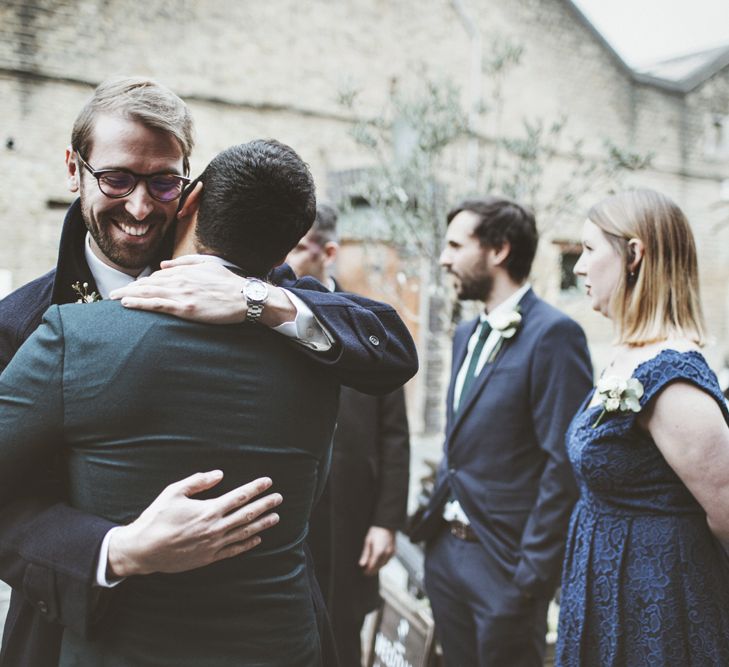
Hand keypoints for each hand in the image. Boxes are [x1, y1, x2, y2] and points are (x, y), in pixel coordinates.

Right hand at [107, 471, 281, 576]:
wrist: (142, 550)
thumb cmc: (156, 518)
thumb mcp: (173, 492)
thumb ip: (198, 481)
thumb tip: (220, 473)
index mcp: (208, 510)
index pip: (239, 497)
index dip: (256, 488)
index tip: (268, 482)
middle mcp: (214, 528)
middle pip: (246, 514)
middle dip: (265, 505)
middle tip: (279, 498)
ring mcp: (213, 545)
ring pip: (243, 532)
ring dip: (261, 524)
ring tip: (275, 517)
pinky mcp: (208, 557)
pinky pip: (233, 550)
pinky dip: (247, 544)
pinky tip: (257, 539)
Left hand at [109, 256, 296, 326]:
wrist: (246, 297)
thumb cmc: (230, 283)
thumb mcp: (208, 265)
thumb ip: (185, 263)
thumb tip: (164, 266)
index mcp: (185, 271)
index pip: (157, 277)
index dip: (141, 283)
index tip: (129, 288)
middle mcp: (180, 281)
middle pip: (148, 284)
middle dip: (128, 288)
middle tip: (112, 293)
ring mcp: (182, 294)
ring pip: (148, 293)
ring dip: (128, 295)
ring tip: (113, 298)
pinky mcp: (185, 308)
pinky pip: (157, 305)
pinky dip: (139, 303)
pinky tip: (127, 303)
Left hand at [358, 526, 395, 575]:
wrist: (386, 524)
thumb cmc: (376, 531)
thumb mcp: (368, 541)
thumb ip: (365, 554)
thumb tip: (362, 564)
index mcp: (378, 552)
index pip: (373, 566)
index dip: (368, 571)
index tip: (364, 573)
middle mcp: (386, 554)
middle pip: (379, 567)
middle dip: (373, 570)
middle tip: (367, 572)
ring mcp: (391, 553)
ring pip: (384, 564)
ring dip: (378, 567)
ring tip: (372, 568)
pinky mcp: (393, 551)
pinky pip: (388, 560)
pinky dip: (383, 563)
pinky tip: (378, 562)